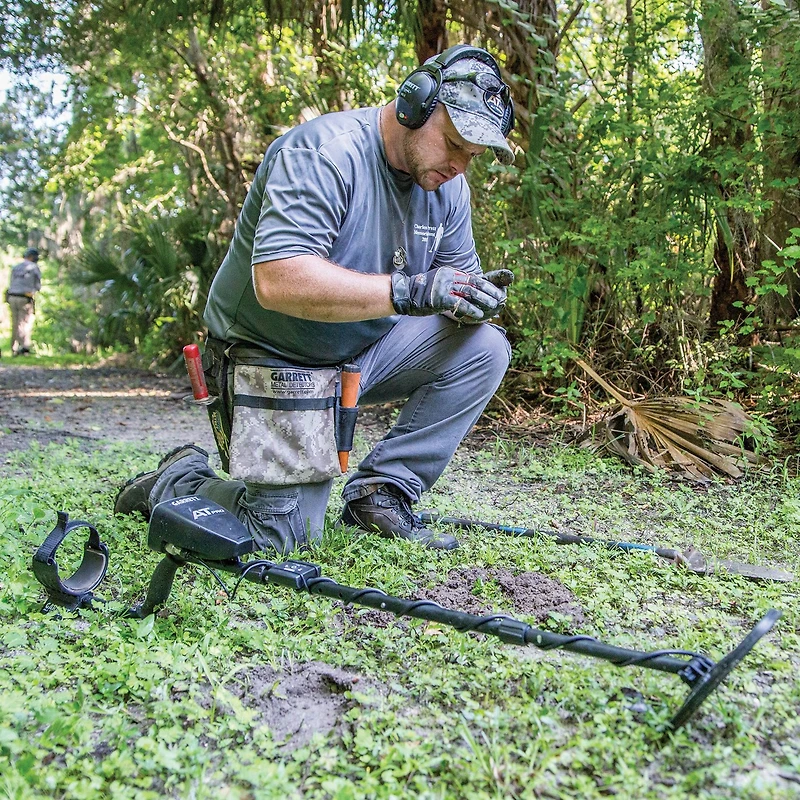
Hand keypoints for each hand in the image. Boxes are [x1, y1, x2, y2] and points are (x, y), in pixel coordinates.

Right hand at [391, 267, 507, 320]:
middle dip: (489, 291)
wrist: (403, 295)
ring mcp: (444, 287)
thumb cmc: (420, 293)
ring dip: (484, 300)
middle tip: (501, 299)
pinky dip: (471, 310)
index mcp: (449, 272)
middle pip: (474, 283)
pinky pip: (460, 304)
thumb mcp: (438, 284)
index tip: (497, 292)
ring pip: (470, 292)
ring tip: (494, 306)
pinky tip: (480, 315)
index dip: (486, 285)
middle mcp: (448, 277)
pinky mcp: (440, 299)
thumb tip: (468, 292)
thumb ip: (452, 286)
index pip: (472, 277)